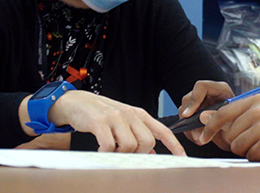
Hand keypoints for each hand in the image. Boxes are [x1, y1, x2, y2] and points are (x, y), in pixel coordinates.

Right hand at [21, 91, 184, 154]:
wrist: (77, 102)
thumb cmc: (102, 114)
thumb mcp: (124, 122)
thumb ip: (138, 135)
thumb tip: (152, 155)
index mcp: (139, 115)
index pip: (162, 131)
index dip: (174, 145)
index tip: (182, 157)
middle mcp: (130, 115)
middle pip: (147, 143)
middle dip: (138, 153)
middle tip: (124, 153)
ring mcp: (115, 118)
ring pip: (130, 146)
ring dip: (120, 153)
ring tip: (110, 149)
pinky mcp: (99, 122)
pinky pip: (109, 146)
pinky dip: (105, 152)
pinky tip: (101, 149)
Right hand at [178, 80, 234, 150]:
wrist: (241, 131)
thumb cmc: (240, 123)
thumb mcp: (233, 119)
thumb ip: (218, 116)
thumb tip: (201, 118)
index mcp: (220, 89)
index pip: (201, 87)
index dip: (194, 100)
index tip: (189, 115)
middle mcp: (208, 94)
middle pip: (189, 99)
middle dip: (189, 117)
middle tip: (195, 133)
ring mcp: (201, 103)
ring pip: (184, 111)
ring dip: (188, 126)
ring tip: (198, 138)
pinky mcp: (196, 114)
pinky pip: (185, 120)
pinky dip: (189, 131)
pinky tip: (197, 138)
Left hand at [195, 94, 259, 161]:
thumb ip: (248, 114)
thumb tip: (212, 120)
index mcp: (257, 100)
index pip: (222, 113)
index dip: (211, 126)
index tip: (204, 135)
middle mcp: (256, 111)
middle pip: (229, 134)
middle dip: (238, 142)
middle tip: (258, 143)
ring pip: (238, 147)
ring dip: (250, 150)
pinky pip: (251, 157)